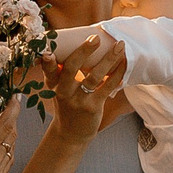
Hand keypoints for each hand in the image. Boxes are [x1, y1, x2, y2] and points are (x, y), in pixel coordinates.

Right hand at [43, 29, 126, 144]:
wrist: (72, 134)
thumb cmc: (68, 104)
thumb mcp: (60, 89)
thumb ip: (64, 71)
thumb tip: (84, 44)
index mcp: (54, 84)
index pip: (49, 70)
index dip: (48, 62)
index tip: (48, 52)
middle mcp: (64, 92)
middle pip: (71, 68)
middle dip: (84, 51)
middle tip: (95, 37)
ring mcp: (78, 100)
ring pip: (94, 76)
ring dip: (108, 59)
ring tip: (119, 46)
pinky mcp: (93, 107)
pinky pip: (107, 87)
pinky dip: (117, 74)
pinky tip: (123, 64)